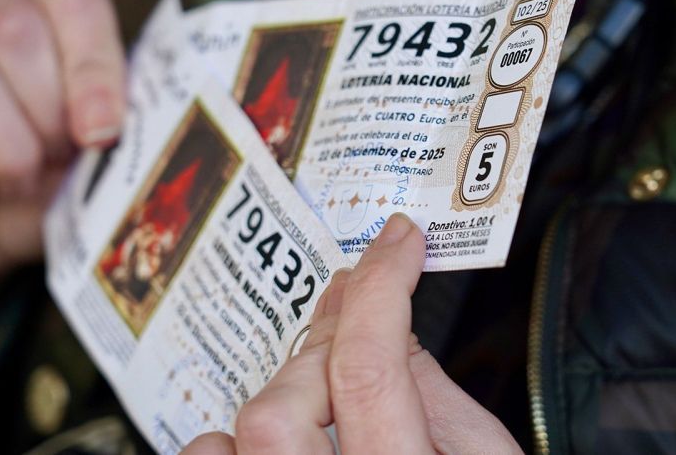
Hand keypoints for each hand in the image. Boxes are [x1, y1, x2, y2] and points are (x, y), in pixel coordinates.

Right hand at [0, 0, 125, 308]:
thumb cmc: (28, 187)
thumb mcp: (83, 164)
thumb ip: (114, 138)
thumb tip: (149, 130)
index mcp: (30, 4)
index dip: (95, 64)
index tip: (105, 132)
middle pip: (17, 29)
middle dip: (50, 114)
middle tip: (56, 161)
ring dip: (7, 149)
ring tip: (13, 181)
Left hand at [182, 214, 521, 453]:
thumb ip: (442, 398)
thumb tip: (395, 327)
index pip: (372, 369)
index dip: (383, 287)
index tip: (398, 241)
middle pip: (283, 404)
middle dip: (330, 340)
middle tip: (363, 302)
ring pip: (238, 435)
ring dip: (285, 388)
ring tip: (329, 379)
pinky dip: (233, 441)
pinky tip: (272, 439)